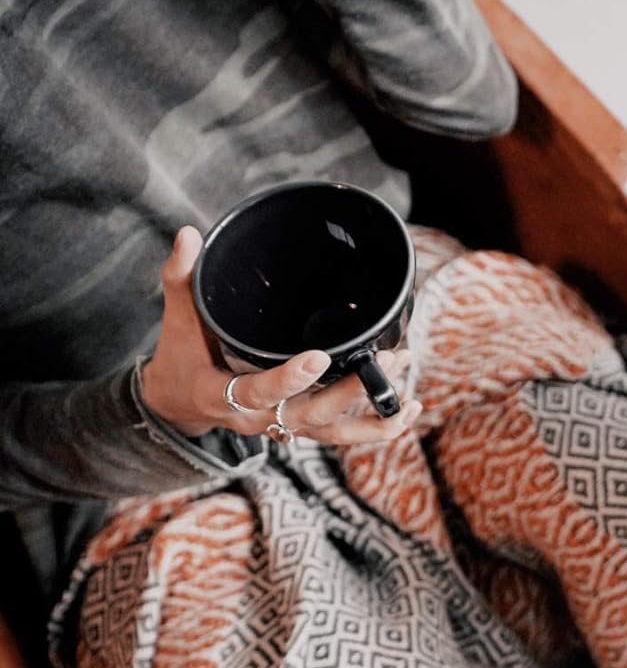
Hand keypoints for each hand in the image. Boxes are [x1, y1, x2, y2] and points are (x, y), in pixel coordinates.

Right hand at [140, 226, 422, 443]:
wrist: (180, 403)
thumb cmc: (181, 356)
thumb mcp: (177, 319)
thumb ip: (182, 277)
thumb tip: (190, 233)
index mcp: (222, 396)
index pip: (258, 392)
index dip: (289, 380)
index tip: (321, 358)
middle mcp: (258, 419)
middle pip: (310, 414)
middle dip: (350, 392)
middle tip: (386, 361)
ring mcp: (283, 426)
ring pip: (332, 432)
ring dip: (373, 418)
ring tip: (408, 398)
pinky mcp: (301, 427)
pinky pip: (340, 434)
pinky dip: (375, 426)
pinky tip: (407, 409)